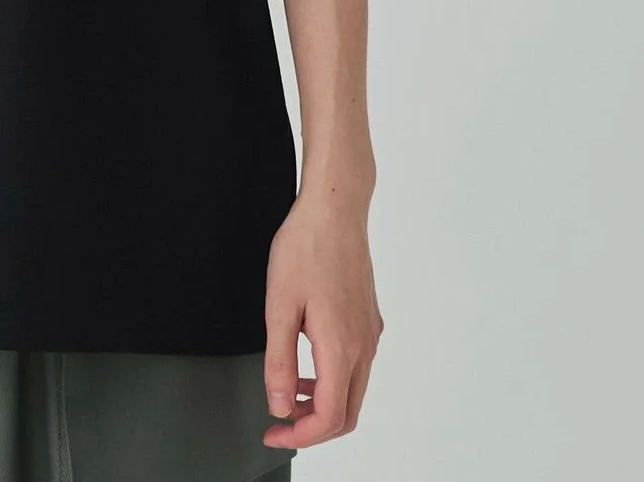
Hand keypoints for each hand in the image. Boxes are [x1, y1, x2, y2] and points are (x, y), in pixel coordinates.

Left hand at [261, 189, 382, 450]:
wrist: (335, 208)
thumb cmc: (306, 247)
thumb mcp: (279, 305)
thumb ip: (279, 361)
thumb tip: (280, 405)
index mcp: (342, 346)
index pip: (329, 418)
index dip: (300, 435)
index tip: (274, 432)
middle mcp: (363, 345)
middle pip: (347, 413)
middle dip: (313, 427)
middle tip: (280, 422)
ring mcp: (369, 332)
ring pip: (353, 390)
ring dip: (323, 402)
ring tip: (290, 390)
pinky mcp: (368, 318)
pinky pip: (356, 365)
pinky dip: (333, 378)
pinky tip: (307, 360)